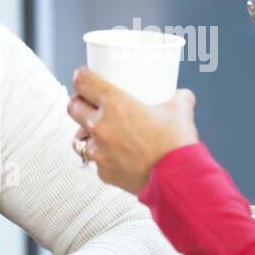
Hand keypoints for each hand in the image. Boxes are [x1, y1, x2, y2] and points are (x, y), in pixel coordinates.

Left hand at [67, 67, 199, 193]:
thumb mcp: (180, 109)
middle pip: (73, 107)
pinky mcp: (103, 172)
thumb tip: (180, 95)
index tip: (84, 75)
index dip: (81, 75)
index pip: (82, 81)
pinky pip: (95, 160)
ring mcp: (99, 151)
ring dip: (87, 131)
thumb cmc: (176, 144)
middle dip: (79, 101)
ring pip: (79, 137)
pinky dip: (102, 155)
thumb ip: (178, 97)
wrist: (178, 180)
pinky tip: (116, 154)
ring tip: (101, 131)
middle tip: (90, 102)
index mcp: (115, 103)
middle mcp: (101, 126)